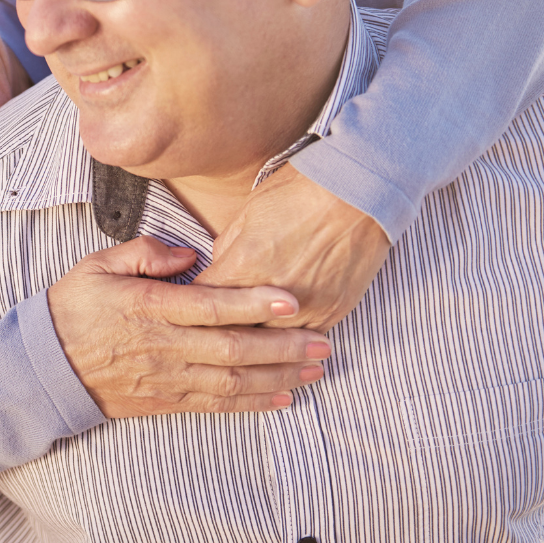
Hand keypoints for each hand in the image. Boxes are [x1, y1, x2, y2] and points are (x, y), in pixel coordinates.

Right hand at [47, 236, 329, 417]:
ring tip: (315, 369)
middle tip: (323, 342)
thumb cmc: (72, 309)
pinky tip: (283, 398)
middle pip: (232, 348)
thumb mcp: (97, 265)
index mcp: (147, 307)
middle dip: (282, 347)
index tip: (291, 301)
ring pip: (232, 381)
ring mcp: (166, 378)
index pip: (210, 306)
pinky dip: (253, 403)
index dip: (254, 304)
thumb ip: (144, 252)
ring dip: (278, 377)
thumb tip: (188, 256)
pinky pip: (216, 405)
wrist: (44, 368)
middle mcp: (162, 346)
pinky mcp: (166, 401)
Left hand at [195, 163, 390, 333]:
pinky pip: (300, 343)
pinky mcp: (332, 314)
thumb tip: (217, 275)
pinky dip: (286, 344)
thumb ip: (226, 252)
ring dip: (251, 348)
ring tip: (238, 350)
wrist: (357, 192)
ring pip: (266, 347)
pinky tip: (276, 347)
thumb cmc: (297, 195)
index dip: (189, 308)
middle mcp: (271, 294)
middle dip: (214, 335)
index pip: (200, 304)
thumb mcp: (246, 216)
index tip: (185, 311)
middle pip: (230, 333)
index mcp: (242, 266)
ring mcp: (305, 308)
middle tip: (204, 338)